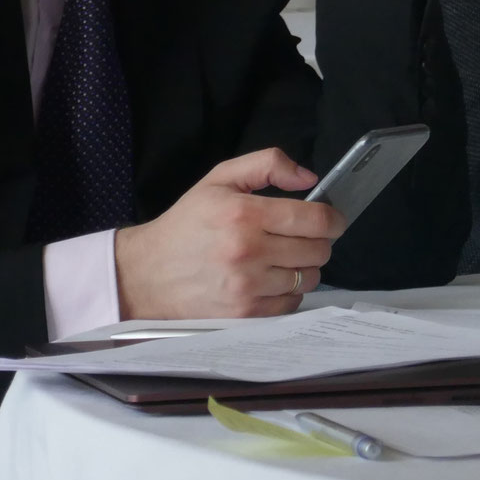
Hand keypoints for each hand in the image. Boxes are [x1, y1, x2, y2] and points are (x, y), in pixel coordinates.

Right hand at [114, 150, 345, 319]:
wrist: (145, 274)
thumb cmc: (186, 224)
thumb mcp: (220, 179)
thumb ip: (268, 164)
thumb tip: (310, 178)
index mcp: (244, 214)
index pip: (315, 219)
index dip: (333, 219)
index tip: (333, 219)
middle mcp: (248, 252)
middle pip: (318, 250)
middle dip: (319, 242)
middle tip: (304, 238)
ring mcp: (246, 287)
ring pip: (309, 278)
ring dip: (305, 268)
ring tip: (284, 259)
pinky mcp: (243, 315)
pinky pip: (291, 304)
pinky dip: (289, 293)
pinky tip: (272, 280)